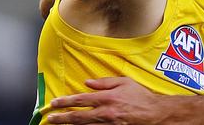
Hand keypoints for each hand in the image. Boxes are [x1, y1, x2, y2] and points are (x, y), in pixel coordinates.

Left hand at [47, 77, 168, 123]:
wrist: (154, 113)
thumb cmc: (141, 96)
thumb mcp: (125, 82)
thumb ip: (105, 82)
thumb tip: (87, 82)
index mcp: (107, 98)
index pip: (81, 100)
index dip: (65, 101)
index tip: (54, 103)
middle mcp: (105, 112)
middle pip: (78, 117)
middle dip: (61, 117)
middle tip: (50, 118)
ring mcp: (108, 124)